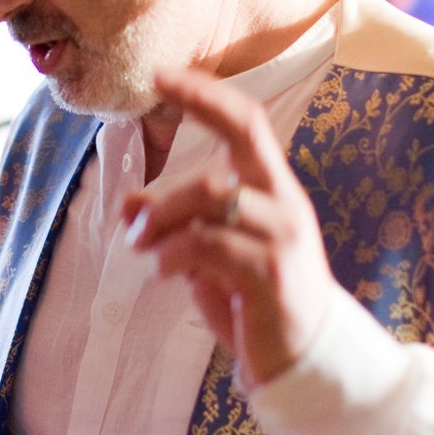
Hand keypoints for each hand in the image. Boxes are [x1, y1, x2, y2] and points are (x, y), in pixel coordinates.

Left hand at [125, 66, 337, 387]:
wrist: (303, 360)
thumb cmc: (256, 302)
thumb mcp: (210, 256)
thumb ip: (177, 224)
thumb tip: (130, 201)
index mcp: (274, 189)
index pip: (246, 122)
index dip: (205, 95)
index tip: (160, 74)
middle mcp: (285, 205)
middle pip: (218, 169)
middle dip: (163, 198)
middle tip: (133, 230)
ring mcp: (283, 239)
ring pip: (210, 202)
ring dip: (163, 227)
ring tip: (147, 255)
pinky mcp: (273, 276)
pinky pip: (209, 246)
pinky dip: (174, 256)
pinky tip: (166, 273)